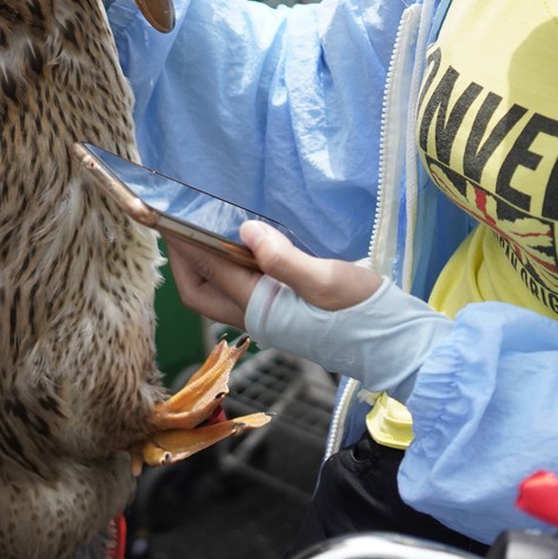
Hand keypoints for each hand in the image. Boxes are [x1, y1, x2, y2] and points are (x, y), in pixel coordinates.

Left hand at [164, 221, 383, 327]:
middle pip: (198, 292)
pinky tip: (240, 245)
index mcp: (259, 308)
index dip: (183, 243)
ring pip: (217, 292)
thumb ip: (283, 259)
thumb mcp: (326, 281)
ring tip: (201, 230)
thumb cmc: (360, 313)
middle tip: (177, 225)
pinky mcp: (281, 314)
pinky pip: (239, 289)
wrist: (391, 343)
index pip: (207, 271)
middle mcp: (255, 316)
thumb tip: (244, 232)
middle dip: (181, 261)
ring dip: (202, 263)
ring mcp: (267, 318)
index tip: (165, 215)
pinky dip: (227, 266)